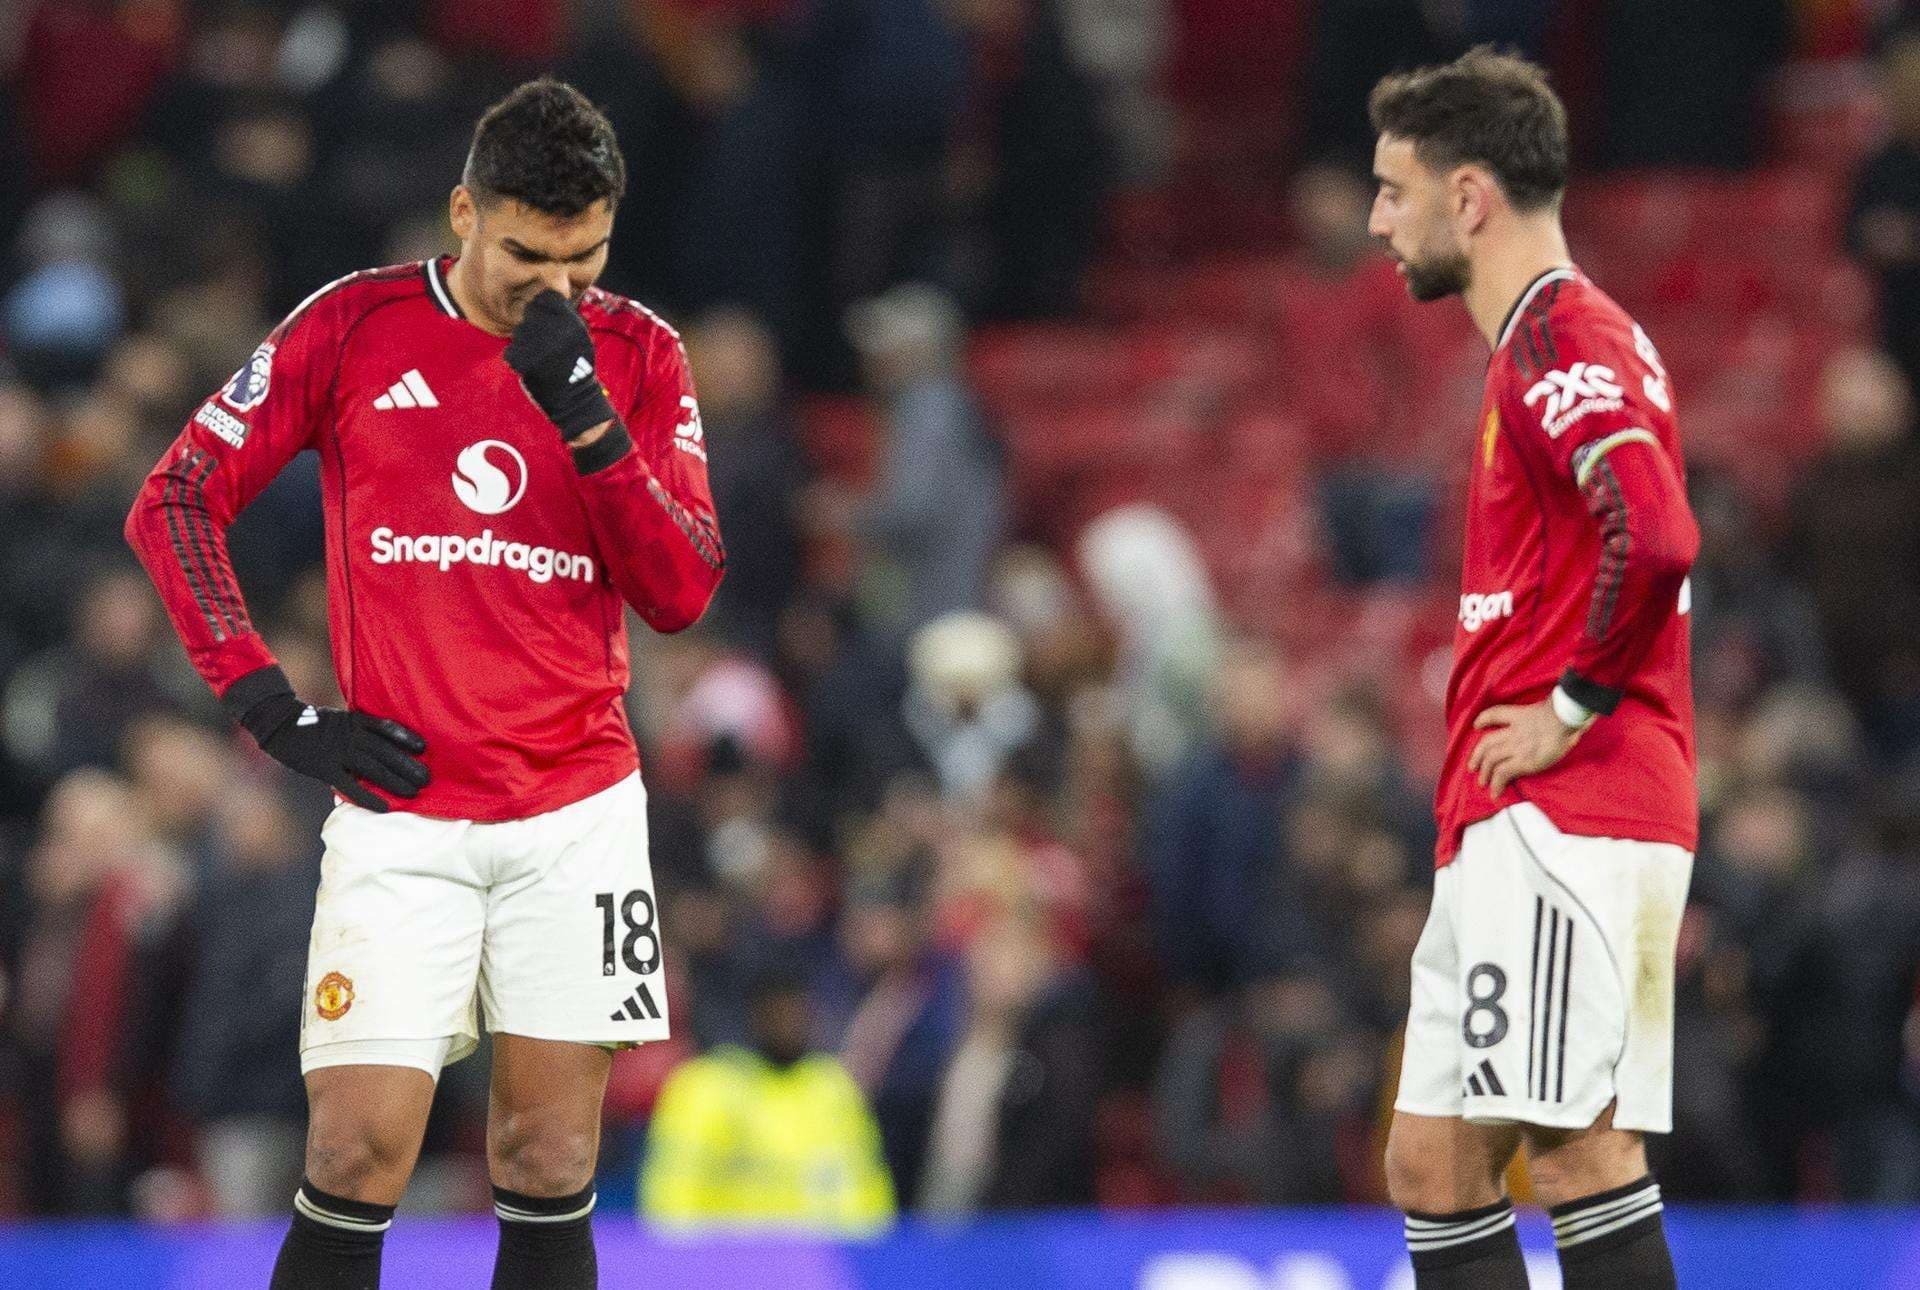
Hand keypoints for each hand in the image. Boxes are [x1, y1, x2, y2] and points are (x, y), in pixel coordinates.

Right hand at [234, 684, 429, 812]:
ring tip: (413, 793)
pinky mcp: (324, 767)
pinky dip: (368, 796)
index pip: (386, 728)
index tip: (424, 748)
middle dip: (408, 765)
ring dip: (396, 781)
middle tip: (428, 779)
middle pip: (386, 751)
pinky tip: (384, 807)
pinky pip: (350, 785)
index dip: (406, 737)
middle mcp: (351, 735)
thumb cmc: (312, 724)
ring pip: (374, 768)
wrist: (279, 724)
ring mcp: (338, 751)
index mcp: (355, 721)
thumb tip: (380, 744)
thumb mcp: (339, 719)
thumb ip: (358, 730)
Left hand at [502, 289, 616, 440]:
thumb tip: (543, 297)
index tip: (546, 321)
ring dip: (524, 343)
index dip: (543, 308)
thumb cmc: (577, 366)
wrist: (575, 400)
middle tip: (542, 344)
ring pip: (519, 332)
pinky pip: (511, 351)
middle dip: (533, 326)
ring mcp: (538, 345)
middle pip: (530, 313)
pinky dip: (517, 360)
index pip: (546, 298)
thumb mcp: (580, 336)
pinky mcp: (525, 361)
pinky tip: (531, 368)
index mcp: (570, 321)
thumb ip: (564, 316)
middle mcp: (554, 330)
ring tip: (539, 358)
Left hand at [1468, 699, 1584, 797]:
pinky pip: (1503, 773)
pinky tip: (1495, 792)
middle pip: (1487, 743)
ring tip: (1482, 783)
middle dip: (1477, 756)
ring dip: (1484, 772)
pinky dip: (1496, 784)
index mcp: (1520, 715)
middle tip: (1473, 767)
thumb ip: (1547, 712)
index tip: (1477, 725)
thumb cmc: (1566, 712)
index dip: (1483, 719)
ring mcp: (1517, 746)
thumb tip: (1560, 720)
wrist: (1567, 717)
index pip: (1495, 714)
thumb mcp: (1551, 708)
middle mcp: (1514, 731)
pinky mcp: (1523, 761)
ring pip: (1491, 759)